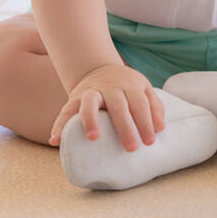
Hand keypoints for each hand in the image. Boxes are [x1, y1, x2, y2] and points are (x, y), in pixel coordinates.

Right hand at [48, 63, 165, 151]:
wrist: (100, 69)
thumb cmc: (126, 86)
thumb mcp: (143, 89)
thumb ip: (154, 106)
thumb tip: (161, 127)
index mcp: (130, 86)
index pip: (140, 104)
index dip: (146, 122)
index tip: (150, 142)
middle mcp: (110, 88)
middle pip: (118, 105)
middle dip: (125, 127)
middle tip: (131, 148)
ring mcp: (91, 91)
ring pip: (89, 102)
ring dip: (90, 119)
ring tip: (93, 138)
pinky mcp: (74, 98)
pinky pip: (65, 111)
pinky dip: (59, 125)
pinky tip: (55, 140)